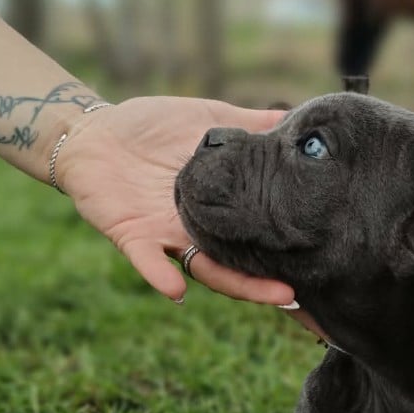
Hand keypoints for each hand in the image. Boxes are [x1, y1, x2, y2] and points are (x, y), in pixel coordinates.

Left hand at [55, 95, 294, 304]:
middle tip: (303, 293)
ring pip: (207, 270)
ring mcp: (168, 237)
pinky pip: (149, 261)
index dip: (284, 250)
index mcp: (221, 207)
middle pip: (240, 265)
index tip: (321, 260)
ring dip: (238, 286)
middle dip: (269, 283)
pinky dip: (161, 276)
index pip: (258, 235)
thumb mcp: (209, 118)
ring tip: (273, 296)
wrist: (92, 131)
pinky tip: (177, 289)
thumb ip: (250, 123)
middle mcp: (200, 230)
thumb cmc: (152, 127)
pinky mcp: (132, 235)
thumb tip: (296, 115)